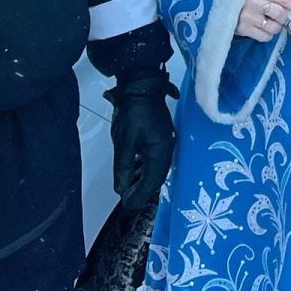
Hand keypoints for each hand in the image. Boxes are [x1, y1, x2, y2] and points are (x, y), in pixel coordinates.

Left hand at [108, 74, 175, 211]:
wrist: (142, 86)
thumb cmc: (132, 112)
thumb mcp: (124, 142)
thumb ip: (124, 167)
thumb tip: (122, 188)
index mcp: (160, 151)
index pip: (151, 182)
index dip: (138, 195)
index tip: (126, 204)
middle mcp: (168, 150)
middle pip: (156, 178)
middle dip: (141, 190)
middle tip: (126, 198)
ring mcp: (166, 144)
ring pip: (156, 170)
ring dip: (143, 180)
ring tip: (127, 186)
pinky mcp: (162, 139)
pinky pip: (156, 161)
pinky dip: (145, 169)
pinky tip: (134, 170)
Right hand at [236, 0, 290, 42]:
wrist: (222, 0)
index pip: (287, 0)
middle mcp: (257, 3)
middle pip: (281, 15)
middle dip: (283, 18)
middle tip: (277, 16)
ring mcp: (250, 17)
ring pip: (274, 28)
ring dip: (274, 27)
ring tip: (265, 21)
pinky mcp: (244, 28)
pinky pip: (264, 37)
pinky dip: (266, 35)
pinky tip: (259, 28)